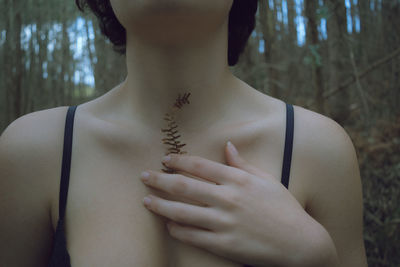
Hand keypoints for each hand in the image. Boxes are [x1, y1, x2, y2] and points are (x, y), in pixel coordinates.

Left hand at [140, 141, 321, 266]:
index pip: (201, 165)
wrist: (300, 243)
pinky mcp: (224, 244)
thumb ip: (243, 164)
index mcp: (238, 180)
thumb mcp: (266, 180)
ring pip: (183, 212)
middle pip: (185, 186)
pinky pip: (193, 236)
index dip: (179, 160)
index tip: (165, 159)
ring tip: (146, 200)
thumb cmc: (284, 208)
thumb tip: (228, 145)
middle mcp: (228, 198)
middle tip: (144, 176)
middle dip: (160, 179)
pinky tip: (168, 225)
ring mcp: (225, 222)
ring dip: (161, 205)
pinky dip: (177, 230)